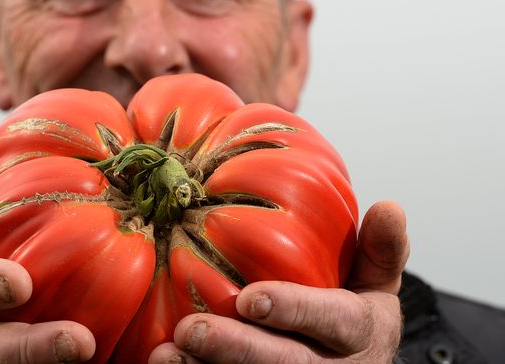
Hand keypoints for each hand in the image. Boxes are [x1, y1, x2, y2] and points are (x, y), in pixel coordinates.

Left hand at [150, 201, 408, 362]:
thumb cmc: (352, 319)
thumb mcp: (375, 284)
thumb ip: (381, 249)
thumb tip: (389, 206)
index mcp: (359, 332)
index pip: (335, 321)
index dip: (294, 310)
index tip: (250, 299)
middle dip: (238, 350)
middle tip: (191, 330)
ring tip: (166, 355)